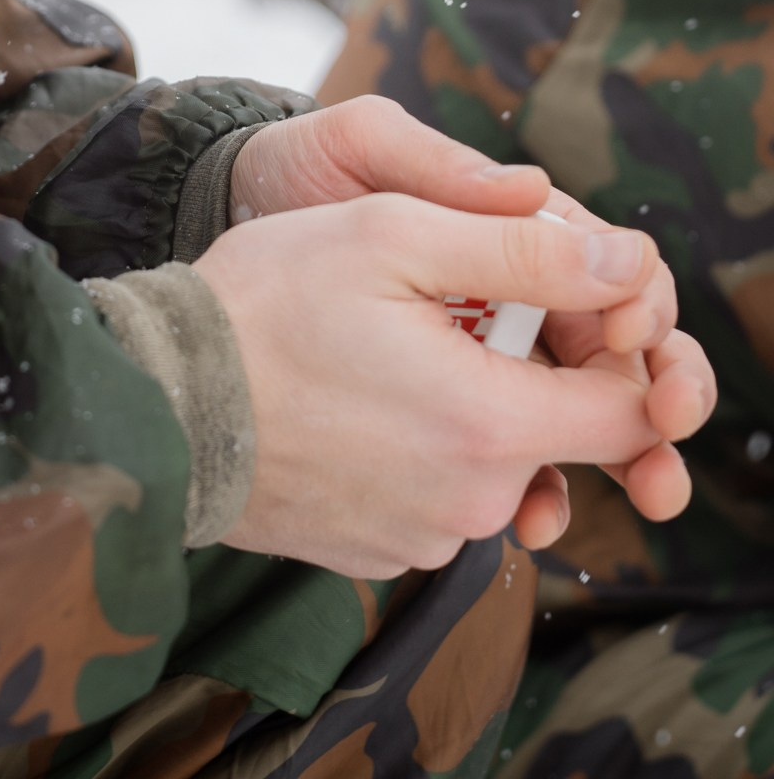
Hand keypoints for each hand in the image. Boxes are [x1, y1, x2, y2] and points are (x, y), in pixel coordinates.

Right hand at [231, 100, 714, 526]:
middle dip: (516, 360)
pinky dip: (413, 441)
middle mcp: (468, 504)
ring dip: (460, 399)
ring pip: (489, 457)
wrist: (154, 401)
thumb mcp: (393, 235)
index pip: (629, 409)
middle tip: (428, 303)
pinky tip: (350, 395)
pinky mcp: (375, 550)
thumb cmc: (263, 304)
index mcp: (488, 425)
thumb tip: (630, 263)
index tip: (549, 299)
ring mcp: (419, 537)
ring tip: (377, 345)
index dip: (611, 344)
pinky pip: (433, 489)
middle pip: (553, 429)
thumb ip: (524, 251)